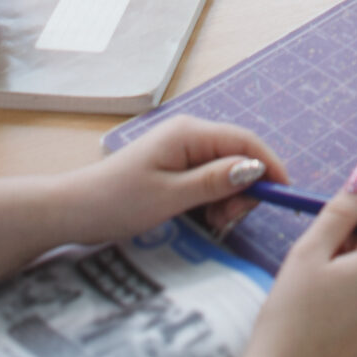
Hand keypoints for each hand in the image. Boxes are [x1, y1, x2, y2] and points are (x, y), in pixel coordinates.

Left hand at [58, 114, 296, 249]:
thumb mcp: (170, 197)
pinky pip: (206, 179)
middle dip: (243, 189)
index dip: (269, 166)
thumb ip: (214, 182)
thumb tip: (254, 170)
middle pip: (237, 156)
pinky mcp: (173, 167)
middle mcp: (189, 135)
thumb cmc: (118, 202)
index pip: (245, 142)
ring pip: (224, 171)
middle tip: (228, 220)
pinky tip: (202, 218)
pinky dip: (212, 199)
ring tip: (212, 222)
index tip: (283, 196)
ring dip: (227, 198)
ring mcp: (180, 150)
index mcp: (190, 133)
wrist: (73, 210)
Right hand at [242, 159, 356, 356]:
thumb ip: (340, 211)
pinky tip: (323, 352)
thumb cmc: (287, 317)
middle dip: (350, 275)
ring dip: (353, 307)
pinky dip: (354, 343)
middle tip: (311, 293)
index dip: (345, 243)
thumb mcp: (307, 254)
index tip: (319, 260)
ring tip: (314, 325)